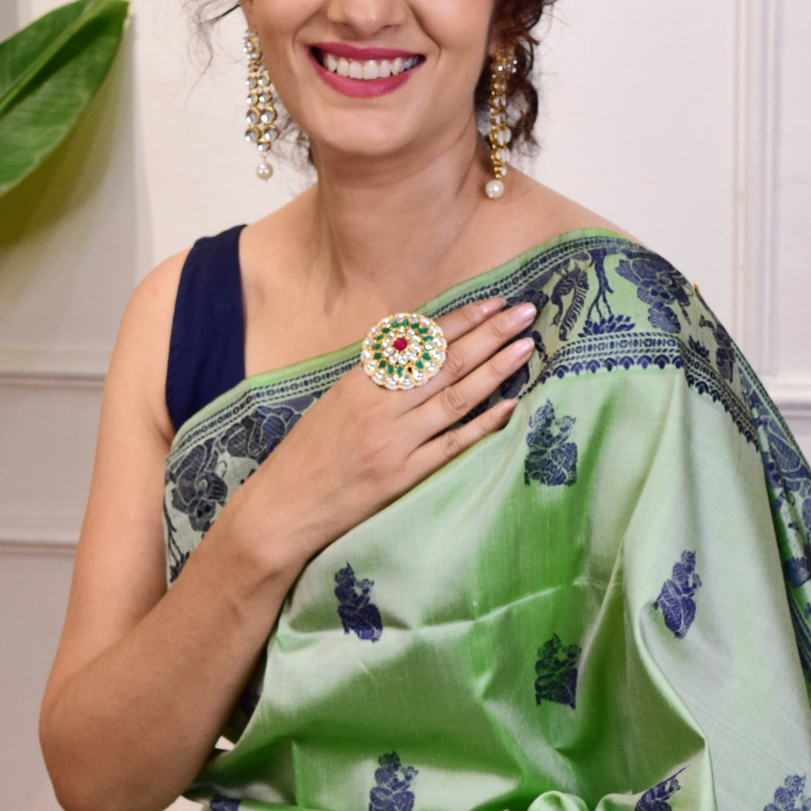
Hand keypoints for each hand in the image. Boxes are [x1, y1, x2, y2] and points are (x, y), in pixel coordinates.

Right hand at [234, 296, 536, 573]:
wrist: (282, 510)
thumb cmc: (307, 456)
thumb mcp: (333, 404)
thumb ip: (374, 378)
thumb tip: (419, 350)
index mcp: (358, 382)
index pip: (419, 342)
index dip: (461, 320)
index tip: (494, 301)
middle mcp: (379, 407)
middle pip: (446, 362)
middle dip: (490, 333)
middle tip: (527, 311)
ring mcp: (394, 442)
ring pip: (456, 397)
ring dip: (496, 369)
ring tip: (527, 346)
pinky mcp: (404, 477)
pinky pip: (452, 444)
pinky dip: (483, 423)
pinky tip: (511, 405)